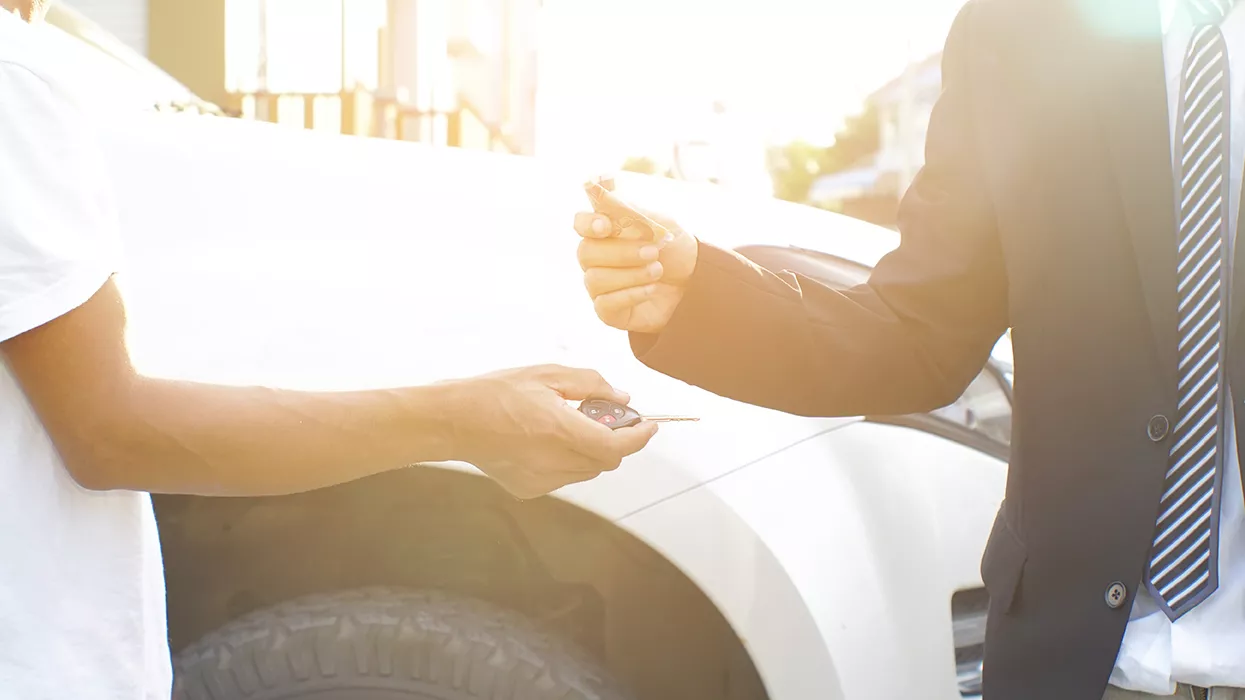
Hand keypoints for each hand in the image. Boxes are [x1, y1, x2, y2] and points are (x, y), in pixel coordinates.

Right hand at [440, 364, 657, 498]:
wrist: (453, 421)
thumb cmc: (495, 393)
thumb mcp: (546, 375)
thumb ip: (590, 384)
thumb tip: (622, 397)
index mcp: (560, 430)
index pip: (617, 446)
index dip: (639, 437)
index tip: (649, 425)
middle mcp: (554, 461)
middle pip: (606, 460)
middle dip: (613, 440)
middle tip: (601, 415)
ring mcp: (541, 480)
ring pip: (587, 471)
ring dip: (589, 451)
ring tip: (564, 425)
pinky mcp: (529, 489)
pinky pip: (563, 477)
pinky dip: (565, 461)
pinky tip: (541, 442)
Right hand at [574, 196, 697, 333]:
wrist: (696, 282)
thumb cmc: (673, 248)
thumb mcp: (657, 223)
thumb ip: (625, 208)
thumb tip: (596, 182)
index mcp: (605, 232)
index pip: (580, 223)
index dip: (588, 224)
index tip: (606, 226)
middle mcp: (596, 258)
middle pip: (585, 253)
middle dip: (621, 252)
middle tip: (654, 252)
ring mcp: (600, 286)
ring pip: (595, 280)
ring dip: (630, 274)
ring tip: (657, 270)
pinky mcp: (608, 311)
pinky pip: (605, 304)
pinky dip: (631, 294)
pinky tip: (651, 289)